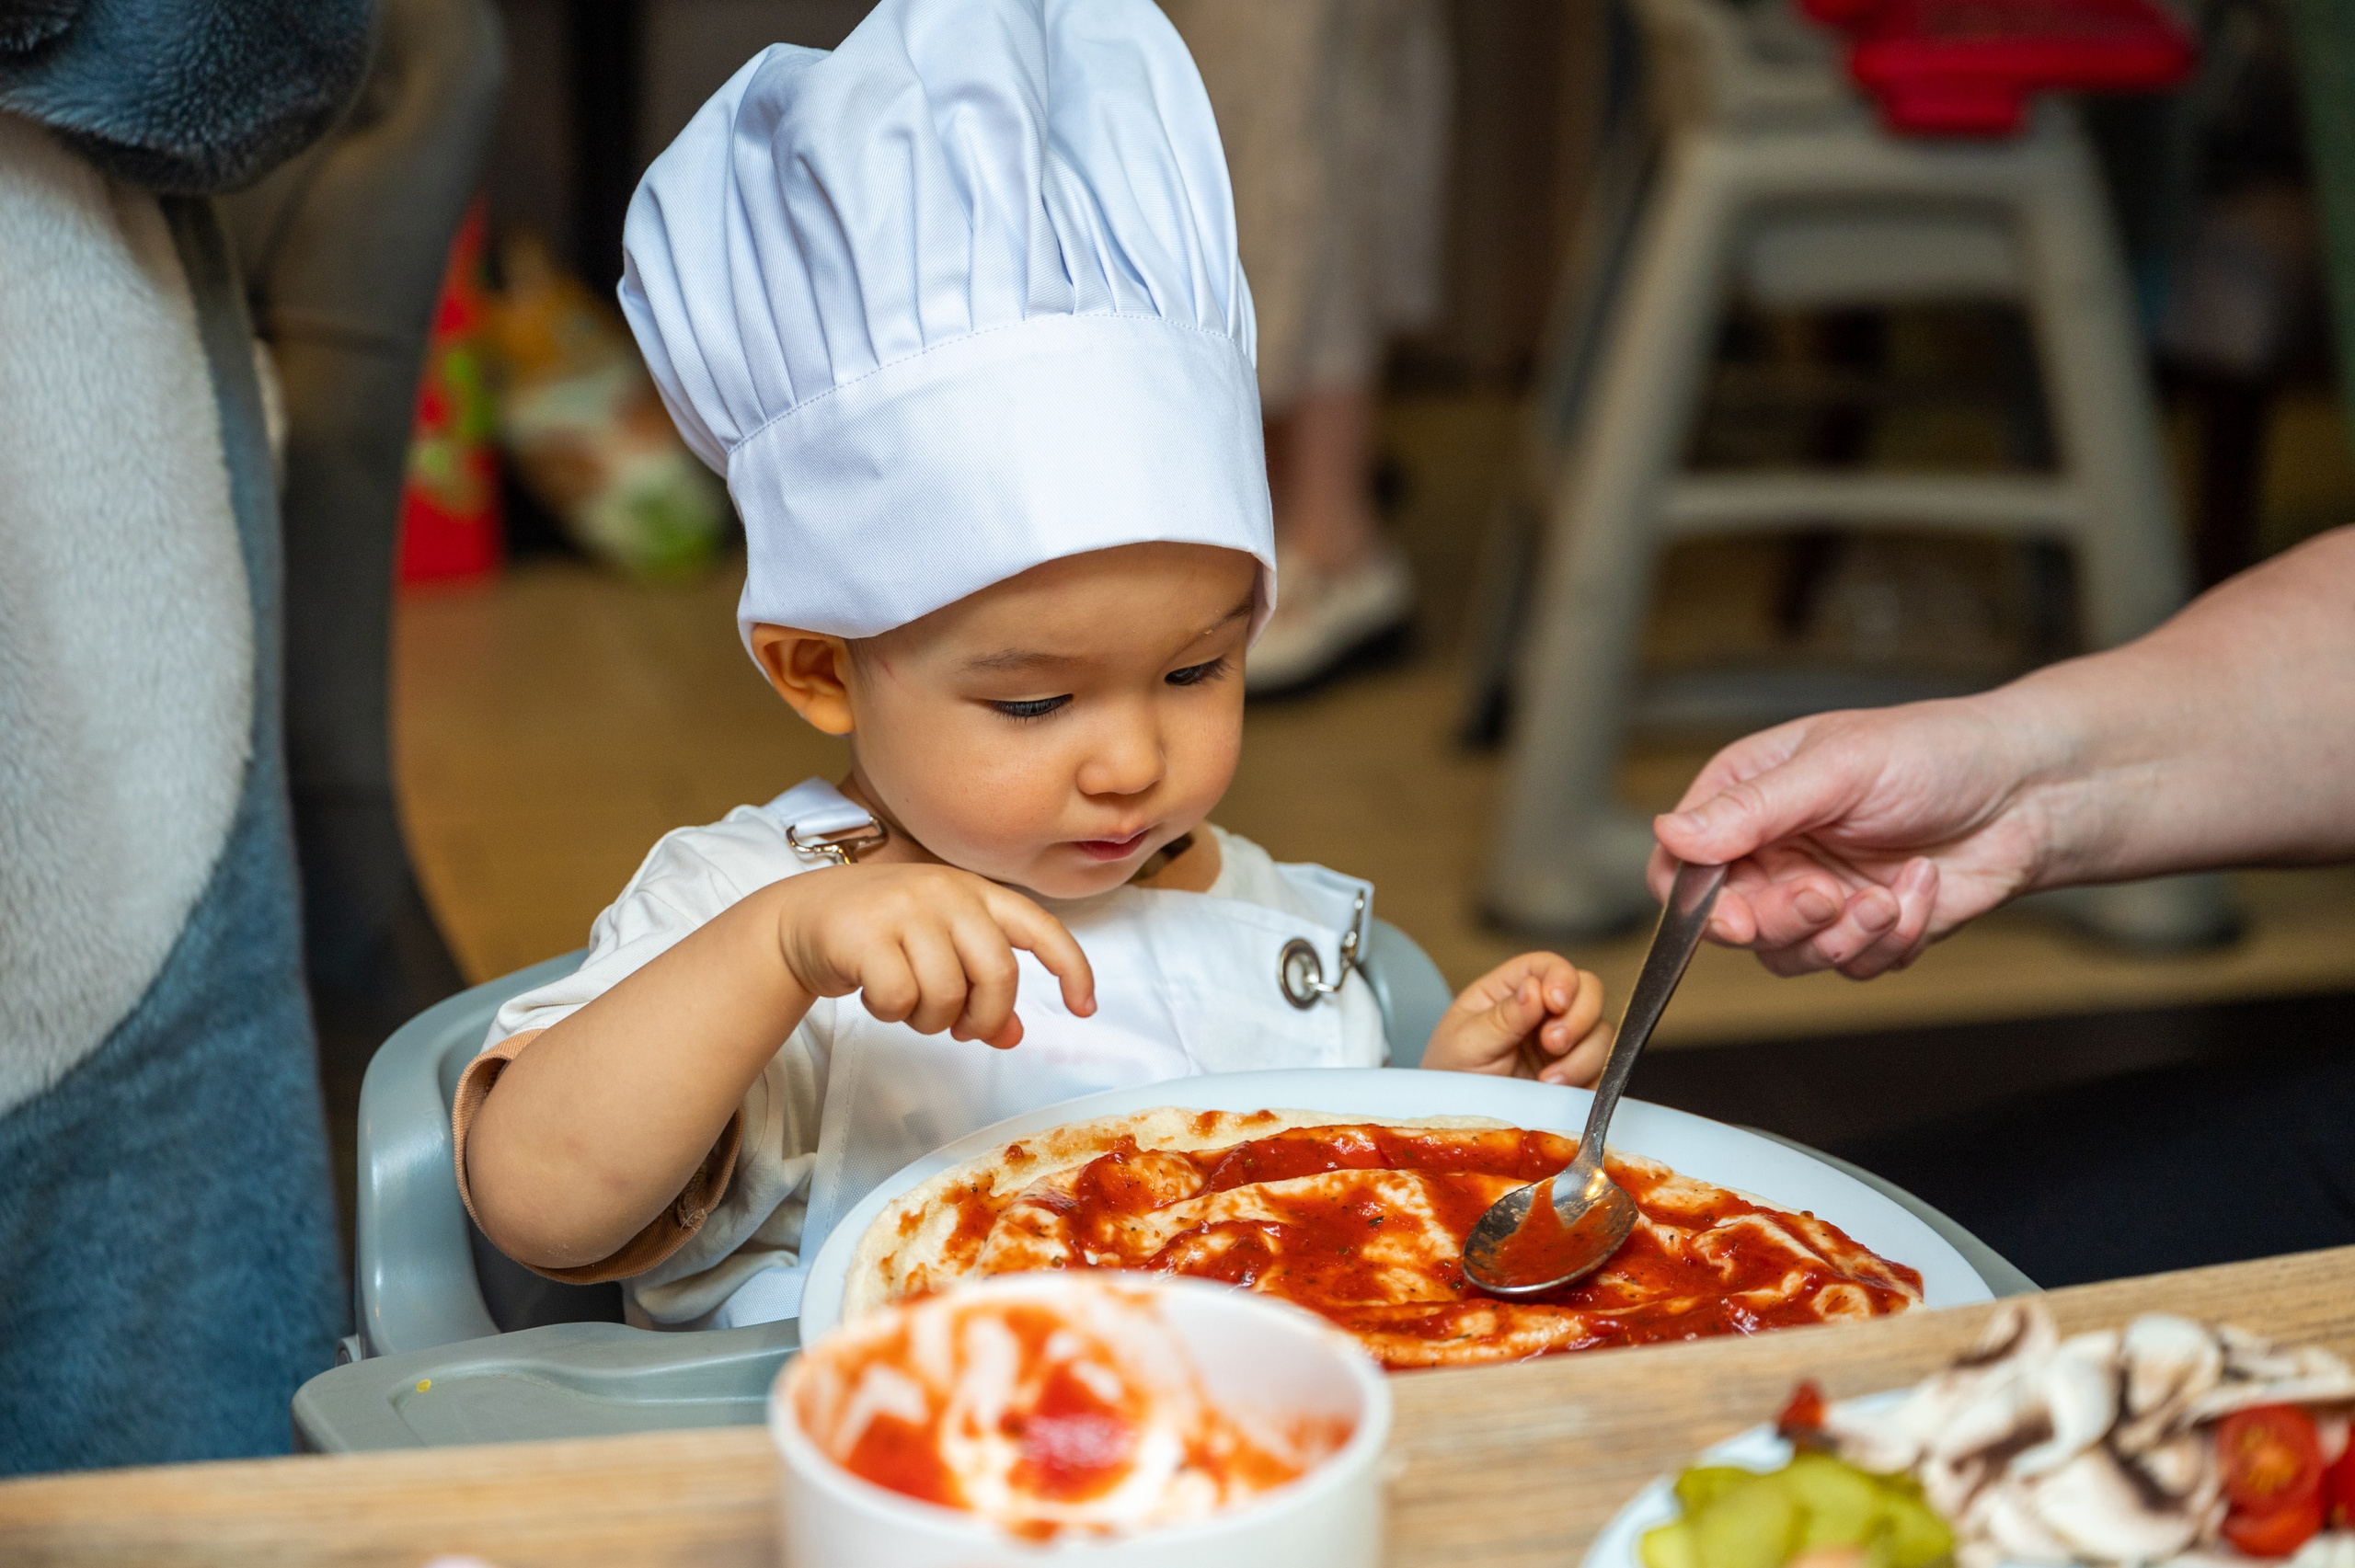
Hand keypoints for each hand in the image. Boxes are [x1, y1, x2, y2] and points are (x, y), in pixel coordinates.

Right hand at [772, 864, 1094, 1047]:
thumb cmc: (883, 936)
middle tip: (962, 1030)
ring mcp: (905, 908)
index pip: (1040, 927)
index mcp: (976, 892)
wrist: (803, 917)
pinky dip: (890, 1012)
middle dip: (985, 1017)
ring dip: (930, 1020)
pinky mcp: (865, 931)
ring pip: (947, 994)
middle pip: (998, 974)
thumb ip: (980, 987)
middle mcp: (947, 892)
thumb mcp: (940, 951)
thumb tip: (1014, 1036)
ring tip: (908, 1004)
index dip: (1071, 967)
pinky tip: (875, 995)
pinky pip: (899, 997)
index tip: (1085, 1006)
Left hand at [1423, 952, 1612, 1085]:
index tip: (1555, 1002)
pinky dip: (1588, 1079)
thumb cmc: (1450, 1076)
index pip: (1548, 966)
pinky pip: (1603, 1070)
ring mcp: (1563, 1045)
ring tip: (1548, 1080)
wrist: (1456, 1126)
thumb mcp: (1466, 1044)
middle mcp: (1542, 1012)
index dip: (1561, 977)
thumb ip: (1502, 1017)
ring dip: (1582, 1055)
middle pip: (1588, 991)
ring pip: (1601, 1032)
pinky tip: (1557, 1092)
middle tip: (1552, 1043)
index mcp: (1510, 991)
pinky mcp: (1577, 1077)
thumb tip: (1534, 988)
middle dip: (1579, 1016)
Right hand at [1647, 699, 2057, 978]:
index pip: (1682, 865)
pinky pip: (1852, 965)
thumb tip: (1672, 833)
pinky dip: (1890, 939)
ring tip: (1887, 895)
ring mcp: (1818, 893)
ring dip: (1842, 935)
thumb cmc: (1937, 752)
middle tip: (1825, 896)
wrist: (2030, 791)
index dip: (1696, 902)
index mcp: (1748, 797)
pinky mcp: (1865, 929)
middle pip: (1731, 924)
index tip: (1735, 914)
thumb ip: (1752, 809)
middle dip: (1784, 919)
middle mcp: (1774, 850)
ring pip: (1789, 955)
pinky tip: (1921, 889)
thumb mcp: (1838, 768)